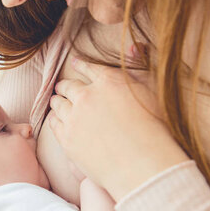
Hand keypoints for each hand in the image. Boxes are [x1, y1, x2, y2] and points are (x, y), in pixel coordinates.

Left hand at [48, 59, 188, 201]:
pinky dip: (55, 119)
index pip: (88, 68)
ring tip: (58, 102)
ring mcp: (74, 118)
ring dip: (58, 101)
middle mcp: (87, 96)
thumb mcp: (151, 92)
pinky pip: (54, 124)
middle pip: (68, 86)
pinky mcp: (67, 139)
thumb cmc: (155, 130)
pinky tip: (57, 120)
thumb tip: (134, 45)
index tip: (74, 63)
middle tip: (62, 87)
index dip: (80, 65)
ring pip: (58, 104)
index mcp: (109, 82)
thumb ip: (139, 67)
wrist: (142, 165)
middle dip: (65, 86)